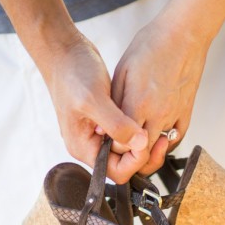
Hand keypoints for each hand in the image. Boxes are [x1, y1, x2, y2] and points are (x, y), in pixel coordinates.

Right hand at [43, 34, 149, 180]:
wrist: (64, 51)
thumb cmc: (72, 72)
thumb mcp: (94, 99)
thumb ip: (117, 125)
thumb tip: (140, 144)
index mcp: (84, 148)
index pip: (117, 172)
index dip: (136, 161)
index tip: (147, 140)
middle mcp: (91, 145)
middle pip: (126, 165)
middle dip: (144, 154)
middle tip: (160, 137)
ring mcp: (99, 135)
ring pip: (129, 151)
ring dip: (144, 143)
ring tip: (157, 128)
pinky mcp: (107, 123)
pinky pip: (128, 136)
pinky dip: (140, 131)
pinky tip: (148, 119)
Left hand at [112, 18, 208, 174]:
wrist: (182, 37)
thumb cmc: (149, 48)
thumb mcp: (121, 72)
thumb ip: (113, 103)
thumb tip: (102, 128)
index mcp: (138, 104)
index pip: (122, 144)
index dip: (112, 147)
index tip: (106, 141)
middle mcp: (158, 115)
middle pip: (143, 152)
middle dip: (130, 154)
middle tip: (120, 147)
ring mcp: (175, 115)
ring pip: (159, 148)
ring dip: (147, 148)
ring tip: (135, 140)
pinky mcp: (187, 113)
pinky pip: (176, 138)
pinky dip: (164, 140)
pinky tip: (155, 133)